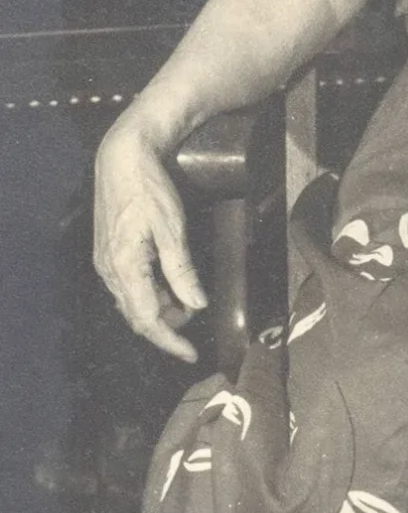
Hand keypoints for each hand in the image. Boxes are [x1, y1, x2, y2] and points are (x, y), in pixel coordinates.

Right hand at [94, 115, 206, 360]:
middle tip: (194, 323)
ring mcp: (105, 262)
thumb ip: (182, 269)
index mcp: (124, 268)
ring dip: (159, 310)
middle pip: (137, 315)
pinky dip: (149, 294)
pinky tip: (168, 287)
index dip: (170, 341)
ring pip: (132, 302)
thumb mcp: (172, 228)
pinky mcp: (108, 253)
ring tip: (186, 304)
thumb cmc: (149, 188)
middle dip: (167, 327)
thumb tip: (196, 305)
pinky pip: (127, 286)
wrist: (122, 158)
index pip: (148, 319)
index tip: (191, 354)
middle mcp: (109, 271)